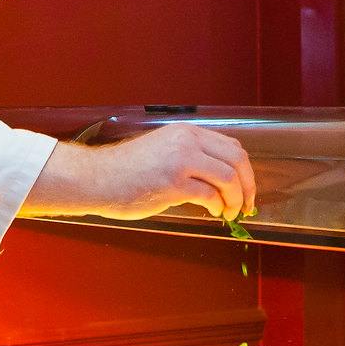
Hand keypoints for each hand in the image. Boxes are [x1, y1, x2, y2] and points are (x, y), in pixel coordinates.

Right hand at [22, 125, 256, 221]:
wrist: (95, 178)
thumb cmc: (125, 171)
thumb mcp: (162, 151)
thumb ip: (189, 157)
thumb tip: (217, 179)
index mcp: (186, 132)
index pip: (232, 146)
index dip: (245, 170)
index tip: (246, 188)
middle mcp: (186, 141)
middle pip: (237, 160)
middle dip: (248, 185)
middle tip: (247, 205)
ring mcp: (180, 160)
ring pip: (228, 178)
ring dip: (236, 199)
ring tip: (230, 212)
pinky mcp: (173, 183)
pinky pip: (210, 195)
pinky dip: (218, 206)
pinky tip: (214, 213)